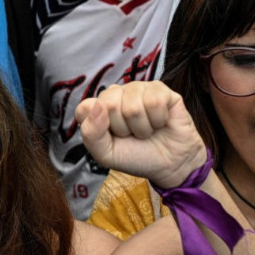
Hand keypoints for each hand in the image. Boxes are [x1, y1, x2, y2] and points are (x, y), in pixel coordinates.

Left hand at [75, 82, 206, 189]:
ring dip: (142, 127)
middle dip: (123, 129)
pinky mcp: (161, 90)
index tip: (112, 138)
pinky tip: (160, 122)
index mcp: (99, 107)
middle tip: (132, 135)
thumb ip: (91, 133)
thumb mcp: (106, 154)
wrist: (169, 164)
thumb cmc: (136, 156)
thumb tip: (98, 105)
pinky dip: (158, 120)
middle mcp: (117, 94)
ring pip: (133, 105)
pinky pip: (154, 101)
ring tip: (147, 130)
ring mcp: (139, 89)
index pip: (85, 108)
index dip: (98, 128)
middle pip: (109, 104)